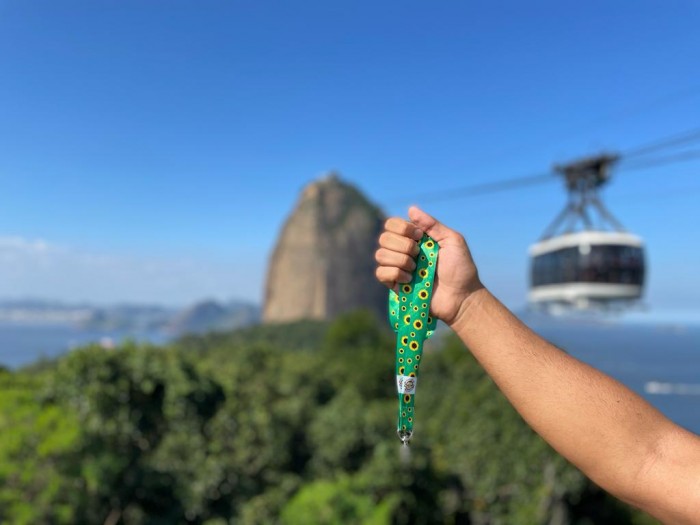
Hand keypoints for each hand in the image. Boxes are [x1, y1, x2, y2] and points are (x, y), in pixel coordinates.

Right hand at [375, 206, 484, 325]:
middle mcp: (403, 250)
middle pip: (383, 238)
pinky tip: (409, 280)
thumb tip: (410, 208)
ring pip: (380, 255)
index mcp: (415, 238)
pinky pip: (381, 273)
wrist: (461, 296)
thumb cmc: (461, 268)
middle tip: (419, 255)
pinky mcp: (394, 284)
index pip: (392, 224)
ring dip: (400, 260)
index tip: (420, 237)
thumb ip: (432, 225)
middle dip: (402, 246)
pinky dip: (395, 274)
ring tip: (416, 270)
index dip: (402, 228)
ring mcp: (397, 267)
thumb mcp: (452, 241)